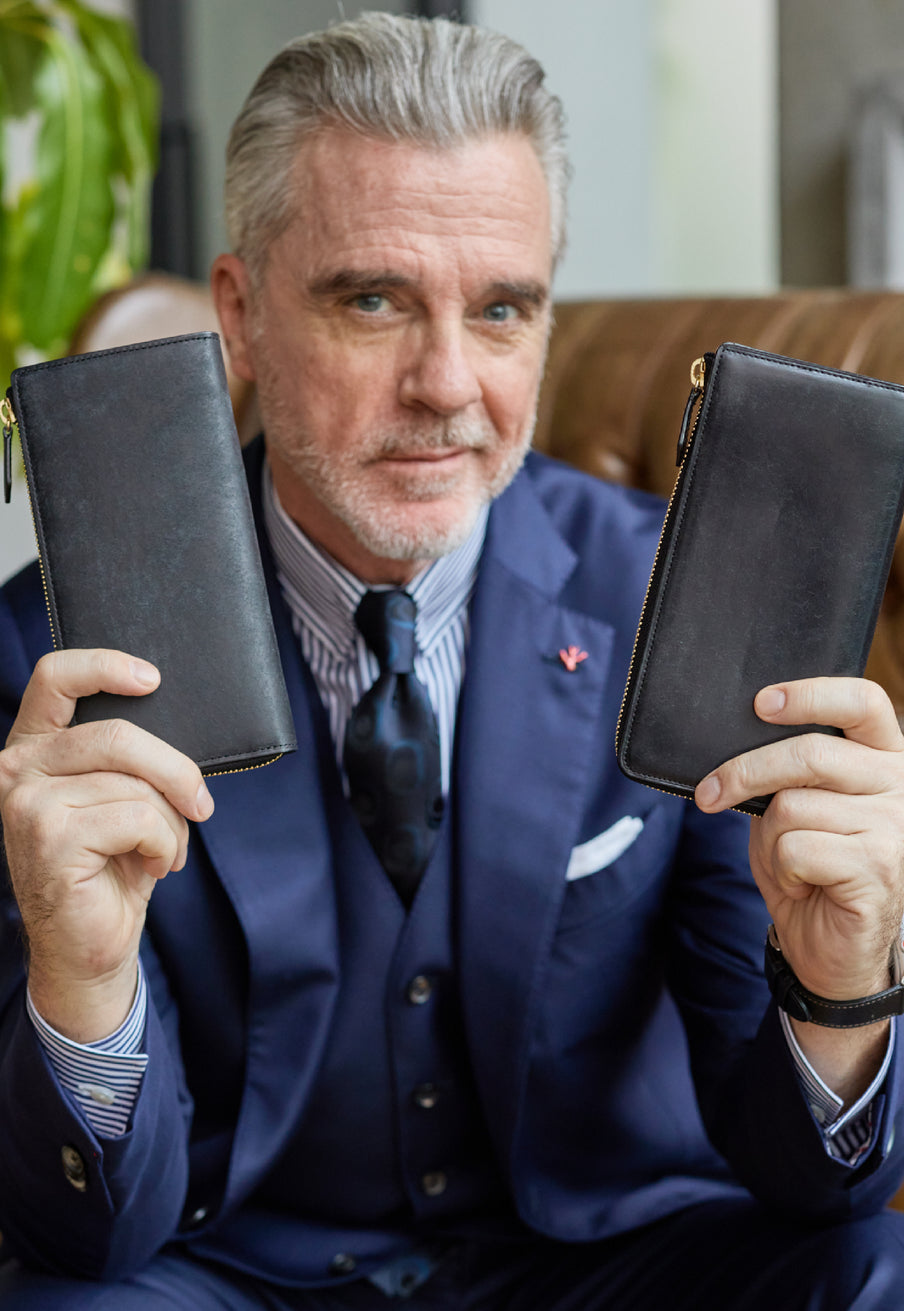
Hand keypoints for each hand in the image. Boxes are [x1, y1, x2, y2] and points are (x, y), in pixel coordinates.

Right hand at [0, 649, 213, 1040]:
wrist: (90, 946)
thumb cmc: (111, 867)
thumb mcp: (120, 799)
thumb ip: (128, 759)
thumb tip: (174, 724)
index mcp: (33, 749)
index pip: (54, 679)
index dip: (104, 666)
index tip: (152, 678)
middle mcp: (17, 769)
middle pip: (117, 735)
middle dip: (176, 769)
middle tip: (201, 803)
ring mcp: (27, 803)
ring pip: (135, 783)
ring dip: (172, 820)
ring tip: (166, 849)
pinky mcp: (49, 838)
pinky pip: (138, 818)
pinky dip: (164, 843)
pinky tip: (153, 866)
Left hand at [695, 677, 903, 1001]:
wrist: (831, 948)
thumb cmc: (809, 867)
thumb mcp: (792, 806)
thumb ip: (785, 770)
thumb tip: (737, 737)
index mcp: (884, 756)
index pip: (862, 701)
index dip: (811, 694)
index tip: (760, 703)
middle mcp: (900, 785)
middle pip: (809, 753)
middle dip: (745, 772)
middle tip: (709, 793)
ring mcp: (896, 826)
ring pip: (794, 805)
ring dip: (770, 839)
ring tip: (788, 861)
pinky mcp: (880, 867)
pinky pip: (798, 847)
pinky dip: (783, 869)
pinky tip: (804, 883)